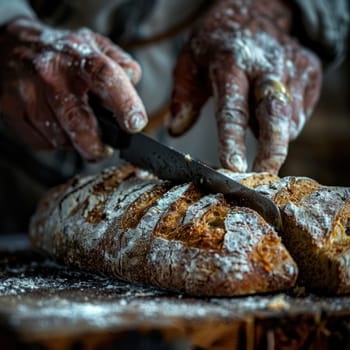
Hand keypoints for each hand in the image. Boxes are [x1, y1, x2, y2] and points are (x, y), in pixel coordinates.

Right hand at [0, 17, 146, 160]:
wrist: (11, 43)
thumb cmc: (62, 52)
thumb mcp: (94, 46)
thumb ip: (120, 62)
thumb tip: (134, 81)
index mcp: (78, 55)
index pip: (105, 77)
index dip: (125, 103)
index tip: (135, 124)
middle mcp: (50, 73)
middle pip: (78, 122)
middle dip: (96, 145)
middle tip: (104, 149)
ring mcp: (27, 92)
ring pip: (60, 138)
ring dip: (75, 142)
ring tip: (77, 128)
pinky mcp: (10, 108)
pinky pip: (41, 142)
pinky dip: (55, 141)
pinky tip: (57, 125)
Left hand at [169, 0, 321, 173]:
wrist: (255, 13)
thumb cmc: (218, 43)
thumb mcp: (190, 61)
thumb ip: (183, 96)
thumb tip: (175, 130)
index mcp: (231, 63)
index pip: (232, 108)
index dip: (232, 140)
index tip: (233, 168)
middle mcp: (266, 65)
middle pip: (274, 113)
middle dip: (272, 149)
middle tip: (264, 175)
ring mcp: (292, 66)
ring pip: (291, 116)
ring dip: (278, 140)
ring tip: (264, 149)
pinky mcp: (310, 71)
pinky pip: (301, 111)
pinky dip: (288, 126)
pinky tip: (273, 123)